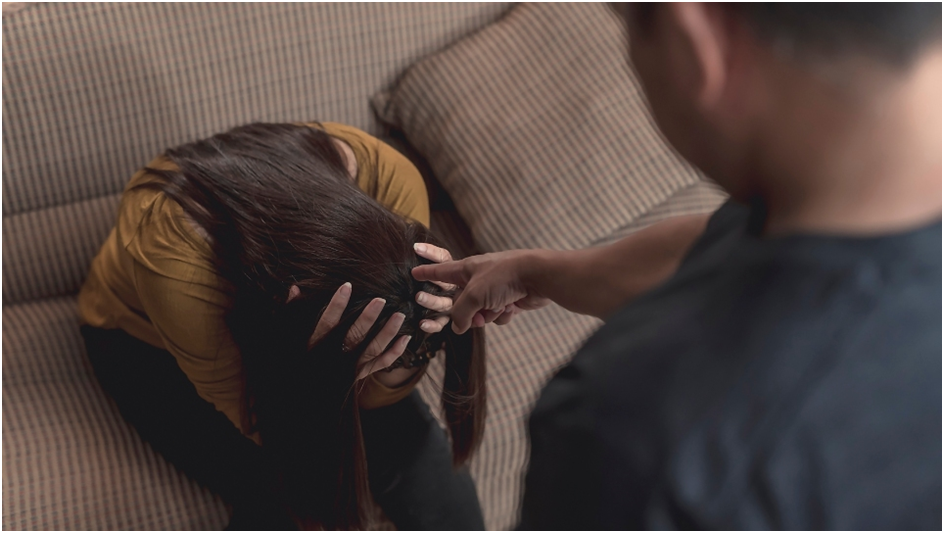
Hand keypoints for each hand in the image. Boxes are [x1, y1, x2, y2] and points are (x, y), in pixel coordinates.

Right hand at [289, 283, 410, 379]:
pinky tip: (406, 338)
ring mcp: (350, 367)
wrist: (306, 392)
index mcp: (317, 344)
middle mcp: (335, 356)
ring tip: (400, 316)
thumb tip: (294, 287)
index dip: (336, 304)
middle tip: (382, 300)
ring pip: (372, 350)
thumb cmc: (299, 358)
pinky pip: (380, 365)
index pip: (327, 322)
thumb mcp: (291, 336)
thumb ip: (293, 310)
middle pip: (354, 336)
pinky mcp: (361, 374)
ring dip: (387, 333)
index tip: (347, 285)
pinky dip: (394, 353)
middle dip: (368, 318)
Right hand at [412, 245, 550, 333]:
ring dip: (487, 315)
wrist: (538, 276)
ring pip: (479, 312)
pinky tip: (512, 307)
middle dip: (465, 311)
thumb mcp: (474, 295)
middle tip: (474, 313)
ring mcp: (493, 290)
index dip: (427, 273)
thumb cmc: (504, 277)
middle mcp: (478, 278)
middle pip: (460, 301)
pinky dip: (502, 314)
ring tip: (498, 306)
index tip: (414, 272)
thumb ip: (460, 314)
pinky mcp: (508, 299)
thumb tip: (458, 328)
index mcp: (466, 269)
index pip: (440, 272)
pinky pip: (497, 315)